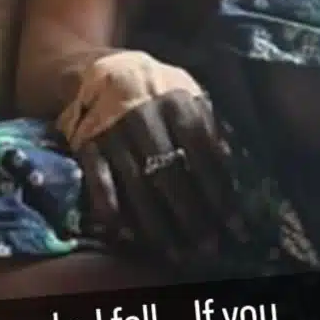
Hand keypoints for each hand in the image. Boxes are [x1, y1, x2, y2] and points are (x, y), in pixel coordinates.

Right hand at [58, 51, 235, 259]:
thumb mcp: (187, 90)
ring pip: (136, 183)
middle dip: (190, 214)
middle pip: (170, 172)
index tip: (233, 222)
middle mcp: (143, 115)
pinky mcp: (86, 143)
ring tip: (175, 252)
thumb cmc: (156, 87)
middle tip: (207, 247)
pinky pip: (98, 179)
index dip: (218, 188)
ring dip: (156, 223)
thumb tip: (233, 160)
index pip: (202, 149)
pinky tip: (125, 233)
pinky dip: (110, 206)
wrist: (99, 68)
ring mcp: (112, 130)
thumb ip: (208, 121)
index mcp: (176, 99)